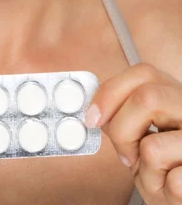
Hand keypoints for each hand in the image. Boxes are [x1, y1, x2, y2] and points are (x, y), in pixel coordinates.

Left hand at [85, 62, 181, 203]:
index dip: (111, 92)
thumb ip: (123, 113)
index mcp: (175, 94)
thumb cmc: (160, 164)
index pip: (144, 73)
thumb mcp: (141, 132)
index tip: (93, 117)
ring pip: (152, 146)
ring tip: (154, 170)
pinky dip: (160, 187)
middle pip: (147, 98)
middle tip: (124, 153)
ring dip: (142, 166)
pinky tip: (169, 184)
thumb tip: (93, 110)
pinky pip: (172, 181)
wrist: (180, 193)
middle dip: (120, 130)